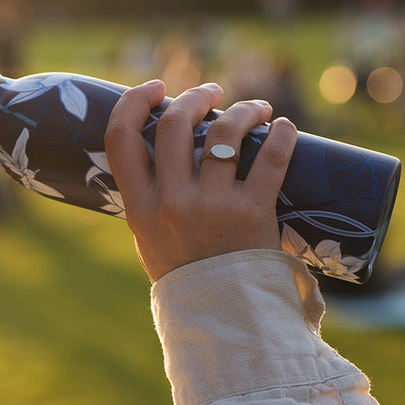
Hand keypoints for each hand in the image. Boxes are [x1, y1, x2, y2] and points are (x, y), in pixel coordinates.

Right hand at [105, 80, 297, 281]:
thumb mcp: (150, 239)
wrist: (223, 316)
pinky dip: (281, 135)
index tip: (154, 87)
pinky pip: (271, 159)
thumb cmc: (186, 274)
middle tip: (212, 93)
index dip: (133, 102)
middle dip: (195, 96)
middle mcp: (172, 203)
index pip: (120, 138)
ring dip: (243, 110)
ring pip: (225, 133)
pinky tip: (284, 127)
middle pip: (174, 124)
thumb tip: (163, 154)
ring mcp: (213, 206)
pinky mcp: (254, 212)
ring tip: (254, 110)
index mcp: (140, 208)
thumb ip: (151, 201)